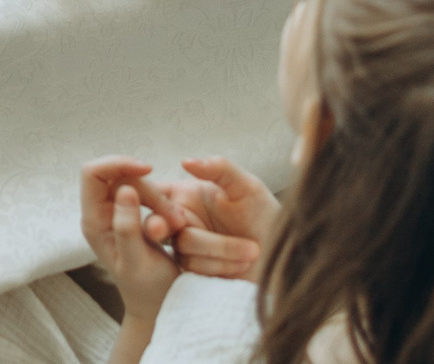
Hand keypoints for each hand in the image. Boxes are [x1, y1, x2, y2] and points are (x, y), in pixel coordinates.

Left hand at [99, 182, 181, 325]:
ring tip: (179, 223)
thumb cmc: (147, 290)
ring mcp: (114, 213)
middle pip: (119, 176)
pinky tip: (176, 222)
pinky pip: (145, 194)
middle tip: (175, 217)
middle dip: (149, 189)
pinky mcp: (130, 215)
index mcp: (93, 222)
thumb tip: (123, 190)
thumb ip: (127, 228)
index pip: (93, 173)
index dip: (117, 163)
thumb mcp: (137, 262)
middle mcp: (99, 214)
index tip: (147, 170)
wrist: (156, 306)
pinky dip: (162, 203)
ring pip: (135, 183)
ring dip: (159, 198)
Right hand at [144, 157, 280, 280]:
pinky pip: (195, 269)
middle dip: (162, 226)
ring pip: (183, 248)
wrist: (284, 254)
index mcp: (186, 195)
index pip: (152, 192)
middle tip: (174, 226)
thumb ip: (220, 168)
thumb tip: (186, 161)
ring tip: (252, 250)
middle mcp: (181, 221)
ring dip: (220, 250)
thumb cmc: (265, 214)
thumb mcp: (247, 185)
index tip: (166, 202)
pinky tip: (243, 264)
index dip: (148, 197)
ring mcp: (186, 248)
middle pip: (159, 224)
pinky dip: (221, 265)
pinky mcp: (196, 272)